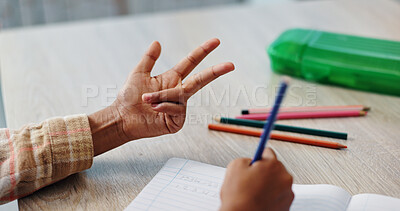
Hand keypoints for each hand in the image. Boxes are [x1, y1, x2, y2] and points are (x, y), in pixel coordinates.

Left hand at [89, 38, 233, 154]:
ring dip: (162, 96)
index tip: (216, 41)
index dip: (203, 51)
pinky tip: (154, 110)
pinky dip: (163, 107)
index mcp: (172, 79)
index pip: (191, 62)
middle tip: (231, 65)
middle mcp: (179, 92)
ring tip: (146, 100)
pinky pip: (175, 110)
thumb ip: (149, 58)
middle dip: (216, 72)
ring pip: (180, 96)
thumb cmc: (129, 97)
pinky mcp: (177, 121)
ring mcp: (180, 108)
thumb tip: (157, 42)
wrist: (122, 118)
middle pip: (201, 80)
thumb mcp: (138, 73)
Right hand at [220, 148, 293, 210]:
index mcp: (273, 165)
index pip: (268, 152)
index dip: (258, 157)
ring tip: (253, 193)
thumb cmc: (239, 197)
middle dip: (264, 172)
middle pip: (274, 168)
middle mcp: (284, 178)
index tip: (256, 159)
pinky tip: (258, 200)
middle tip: (250, 180)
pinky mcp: (287, 206)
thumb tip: (250, 161)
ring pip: (277, 183)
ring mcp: (287, 193)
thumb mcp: (235, 166)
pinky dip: (270, 197)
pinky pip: (278, 196)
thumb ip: (246, 159)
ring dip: (267, 185)